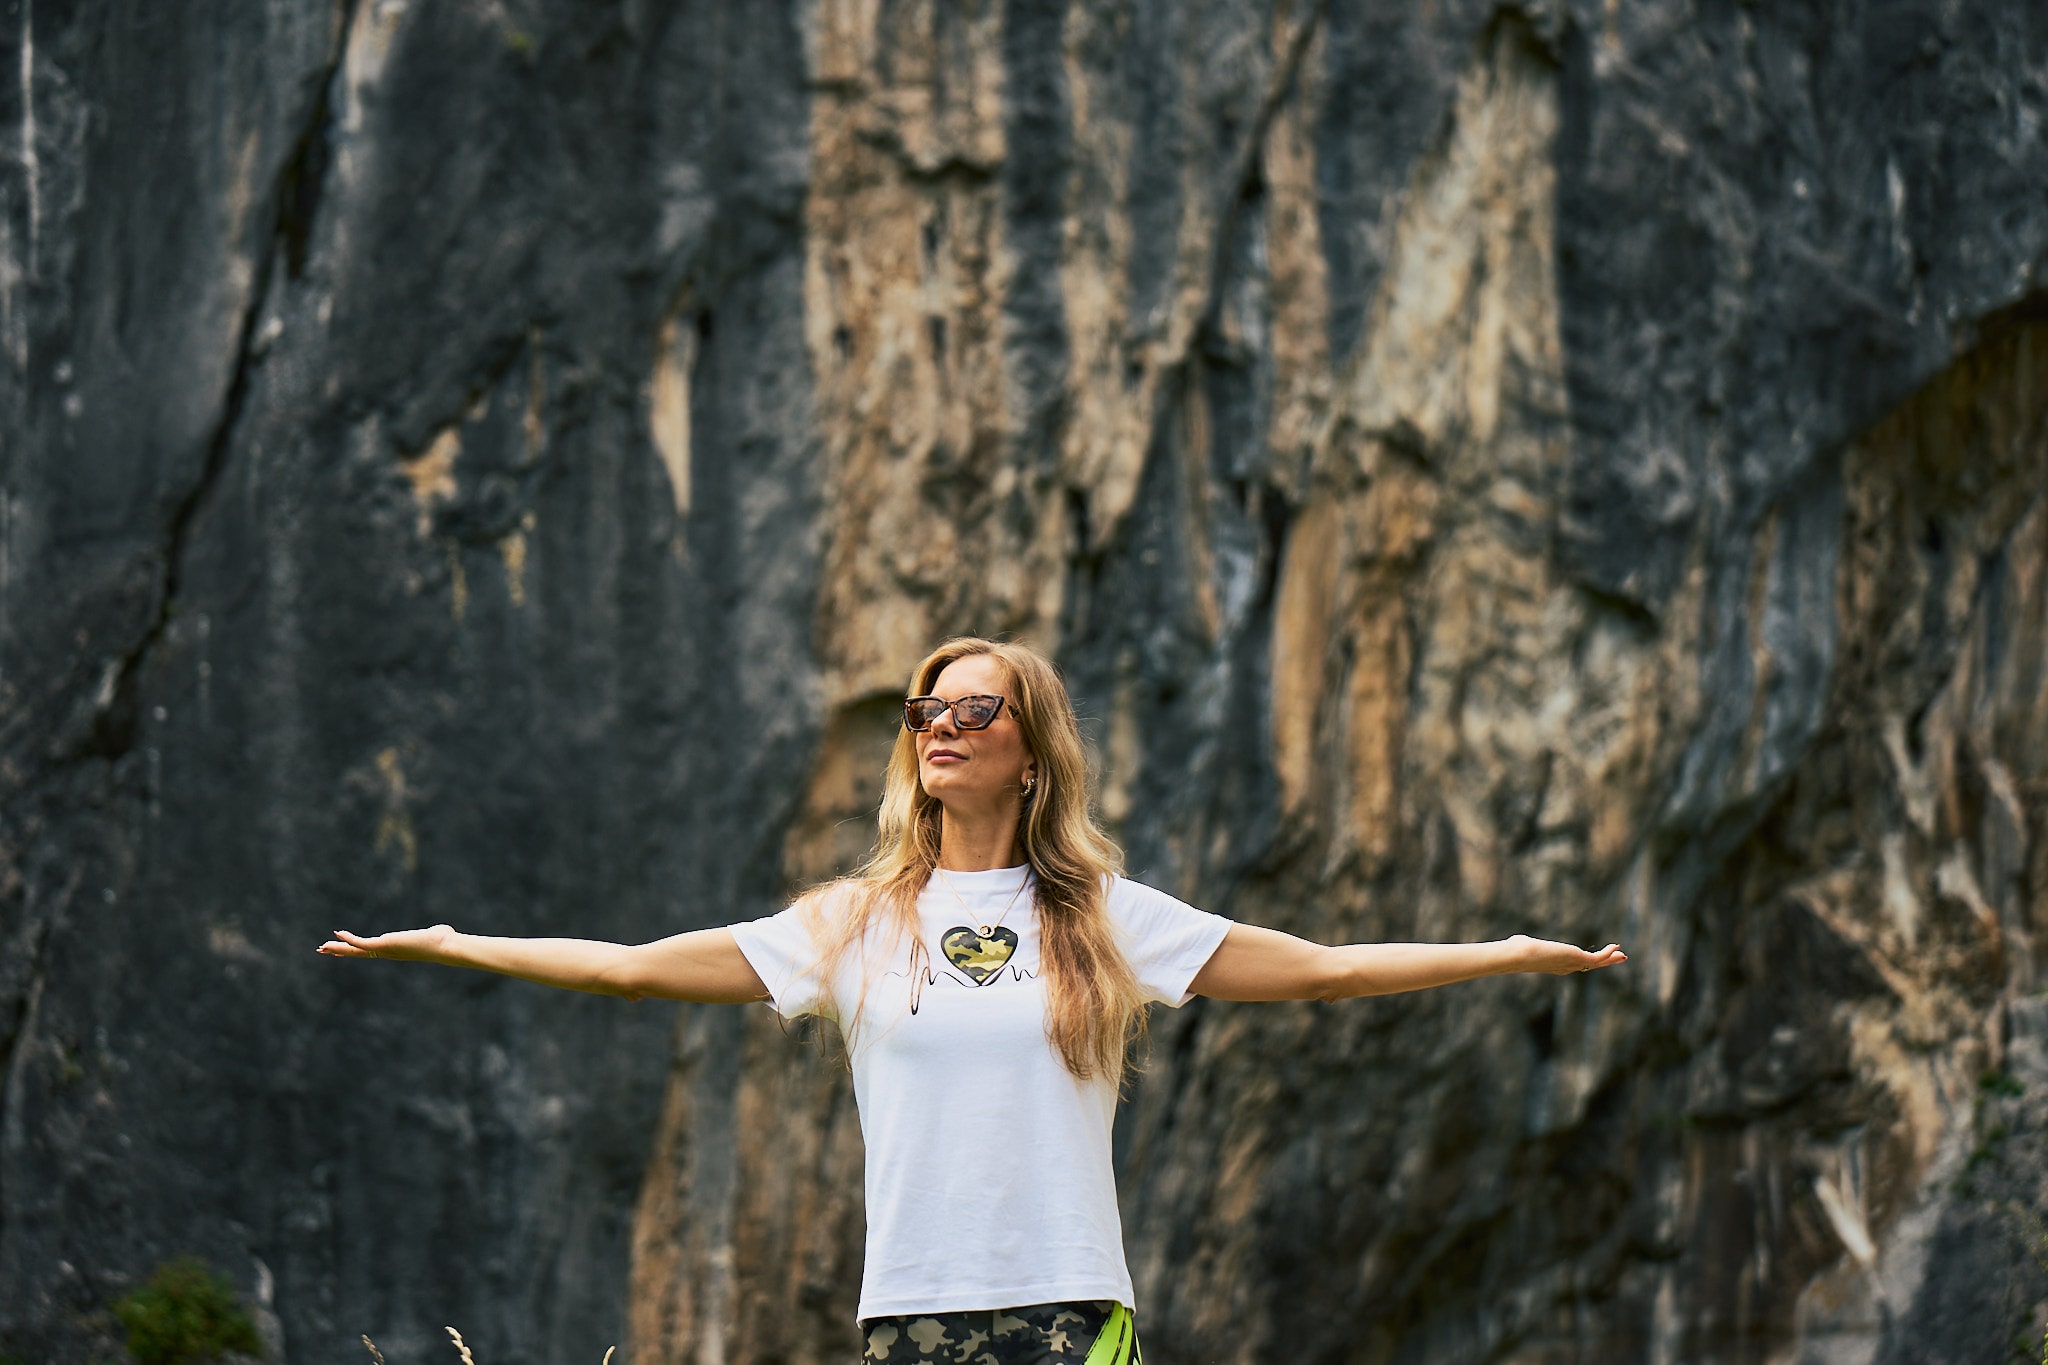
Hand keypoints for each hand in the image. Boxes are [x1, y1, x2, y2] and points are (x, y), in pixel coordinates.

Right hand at [318, 925, 455, 961]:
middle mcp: (387, 953)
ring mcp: (385, 950)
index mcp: (394, 950)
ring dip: (338, 948)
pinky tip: (337, 934)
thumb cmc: (444, 941)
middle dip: (340, 951)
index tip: (341, 951)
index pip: (369, 950)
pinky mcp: (385, 945)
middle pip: (358, 953)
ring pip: (356, 950)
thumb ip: (435, 933)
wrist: (445, 946)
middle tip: (323, 950)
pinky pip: (362, 943)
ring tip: (322, 947)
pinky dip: (349, 939)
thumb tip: (444, 931)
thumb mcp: (435, 935)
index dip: (354, 949)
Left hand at [1513, 934, 1626, 974]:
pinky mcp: (1577, 958)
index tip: (1594, 959)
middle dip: (1604, 962)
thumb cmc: (1517, 951)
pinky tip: (1616, 947)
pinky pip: (1597, 957)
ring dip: (1610, 959)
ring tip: (1622, 955)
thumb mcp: (1523, 946)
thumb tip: (1515, 940)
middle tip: (1616, 959)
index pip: (1575, 965)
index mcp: (1556, 966)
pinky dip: (1607, 953)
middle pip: (1589, 966)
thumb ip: (1523, 944)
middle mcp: (1566, 968)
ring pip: (1596, 963)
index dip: (1587, 961)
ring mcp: (1572, 964)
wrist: (1520, 955)